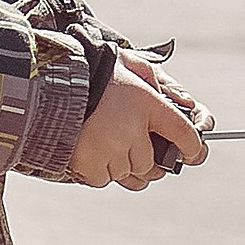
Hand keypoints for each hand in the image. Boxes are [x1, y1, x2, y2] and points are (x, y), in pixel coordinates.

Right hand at [70, 57, 212, 190]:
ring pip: (128, 174)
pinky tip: (91, 150)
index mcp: (146, 103)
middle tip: (130, 142)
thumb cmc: (93, 72)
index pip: (183, 133)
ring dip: (121, 164)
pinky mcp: (88, 164)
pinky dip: (99, 170)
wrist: (49, 83)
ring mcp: (109, 151)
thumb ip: (157, 80)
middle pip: (152, 164)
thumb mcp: (130, 63)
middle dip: (145, 157)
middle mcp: (131, 131)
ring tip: (105, 141)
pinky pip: (103, 180)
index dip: (195, 148)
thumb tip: (185, 102)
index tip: (195, 154)